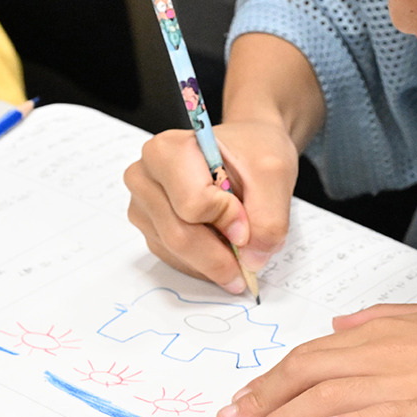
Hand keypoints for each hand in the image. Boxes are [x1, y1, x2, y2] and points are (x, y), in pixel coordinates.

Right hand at [124, 120, 299, 295]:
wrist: (244, 151)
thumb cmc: (252, 152)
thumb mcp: (274, 174)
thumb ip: (268, 218)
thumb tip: (252, 261)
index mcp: (167, 151)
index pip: (192, 203)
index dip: (227, 219)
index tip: (247, 219)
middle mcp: (145, 177)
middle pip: (179, 235)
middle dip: (219, 256)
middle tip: (250, 261)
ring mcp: (143, 206)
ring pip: (177, 253)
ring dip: (214, 262)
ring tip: (238, 246)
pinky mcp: (149, 229)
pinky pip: (175, 260)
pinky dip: (204, 265)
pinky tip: (222, 250)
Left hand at [216, 301, 416, 416]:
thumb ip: (380, 319)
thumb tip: (340, 324)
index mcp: (384, 330)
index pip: (311, 353)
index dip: (271, 377)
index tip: (243, 397)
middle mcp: (388, 351)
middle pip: (309, 372)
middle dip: (263, 398)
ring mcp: (412, 380)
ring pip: (335, 396)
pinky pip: (387, 415)